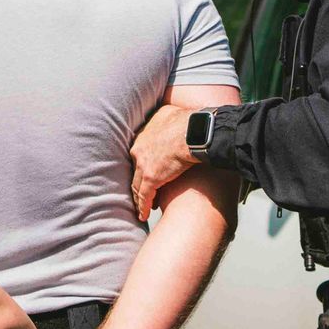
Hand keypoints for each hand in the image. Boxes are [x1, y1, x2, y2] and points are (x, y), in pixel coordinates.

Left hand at [129, 105, 197, 220]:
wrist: (193, 132)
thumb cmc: (187, 120)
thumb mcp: (170, 112)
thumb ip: (166, 118)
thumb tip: (172, 117)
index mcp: (143, 135)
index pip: (138, 153)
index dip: (142, 163)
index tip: (145, 171)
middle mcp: (138, 150)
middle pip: (135, 170)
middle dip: (137, 181)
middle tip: (140, 191)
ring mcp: (143, 165)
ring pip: (137, 185)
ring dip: (139, 197)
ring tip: (142, 207)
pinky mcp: (151, 179)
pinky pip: (144, 196)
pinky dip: (143, 207)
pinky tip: (143, 215)